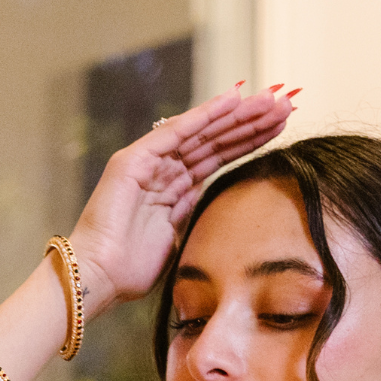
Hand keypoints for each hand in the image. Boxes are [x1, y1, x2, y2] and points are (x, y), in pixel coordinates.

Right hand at [67, 86, 296, 310]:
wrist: (98, 279)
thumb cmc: (130, 275)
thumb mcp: (177, 247)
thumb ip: (194, 225)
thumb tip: (221, 221)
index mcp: (171, 194)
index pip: (214, 162)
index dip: (245, 144)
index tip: (278, 131)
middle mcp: (159, 173)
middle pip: (211, 143)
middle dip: (247, 125)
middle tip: (283, 107)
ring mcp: (146, 164)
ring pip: (199, 134)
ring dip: (235, 117)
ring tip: (269, 101)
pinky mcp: (133, 161)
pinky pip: (175, 133)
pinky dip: (203, 116)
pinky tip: (232, 101)